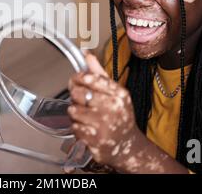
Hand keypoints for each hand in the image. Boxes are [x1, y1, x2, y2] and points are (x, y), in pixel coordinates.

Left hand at [67, 52, 138, 168]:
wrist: (128, 147)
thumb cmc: (119, 117)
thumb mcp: (115, 94)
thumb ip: (99, 73)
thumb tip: (86, 54)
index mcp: (119, 94)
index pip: (91, 78)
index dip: (78, 78)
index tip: (77, 80)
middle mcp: (113, 108)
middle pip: (78, 93)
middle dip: (76, 97)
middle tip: (82, 101)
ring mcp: (104, 125)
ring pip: (73, 110)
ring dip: (75, 113)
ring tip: (85, 116)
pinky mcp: (95, 139)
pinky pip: (74, 126)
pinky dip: (77, 127)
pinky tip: (87, 128)